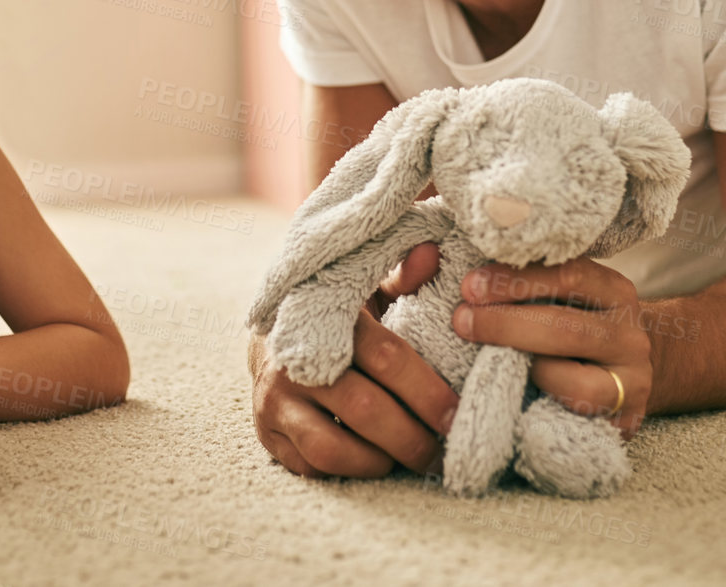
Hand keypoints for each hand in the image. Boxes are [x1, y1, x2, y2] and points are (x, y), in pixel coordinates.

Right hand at [250, 242, 458, 478]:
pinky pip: (311, 466)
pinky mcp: (266, 432)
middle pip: (364, 409)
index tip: (458, 414)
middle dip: (413, 437)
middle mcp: (294, 361)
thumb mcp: (364, 286)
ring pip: (332, 448)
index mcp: (326, 318)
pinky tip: (375, 459)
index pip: (386, 357)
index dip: (428, 391)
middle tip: (444, 451)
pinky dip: (350, 470)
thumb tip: (433, 254)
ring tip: (410, 459)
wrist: (270, 330)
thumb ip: (400, 276)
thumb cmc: (336, 311)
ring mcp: (275, 400)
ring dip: (380, 461)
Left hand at [454, 259, 651, 438]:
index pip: (568, 276)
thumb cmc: (578, 326)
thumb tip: (472, 282)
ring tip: (487, 358)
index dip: (515, 280)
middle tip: (462, 320)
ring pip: (576, 382)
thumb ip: (532, 287)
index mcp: (615, 292)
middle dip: (505, 324)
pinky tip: (514, 393)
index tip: (470, 286)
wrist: (629, 372)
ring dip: (524, 369)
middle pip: (565, 328)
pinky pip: (577, 418)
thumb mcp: (567, 298)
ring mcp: (632, 383)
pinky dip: (543, 404)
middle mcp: (630, 335)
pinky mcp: (625, 422)